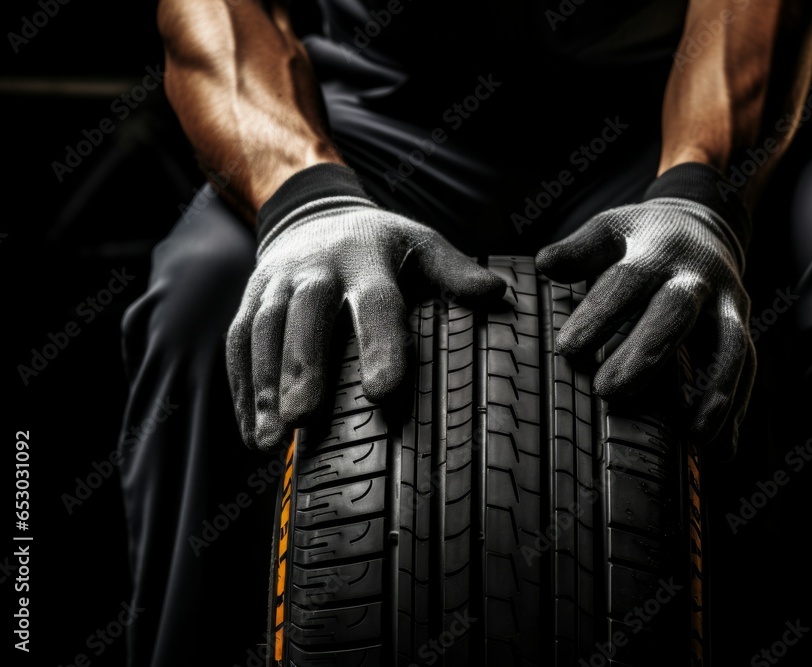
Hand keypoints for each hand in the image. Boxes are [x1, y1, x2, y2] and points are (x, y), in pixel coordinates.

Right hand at [227, 169, 504, 450]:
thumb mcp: (420, 245)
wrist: (314, 213)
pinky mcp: (249, 301)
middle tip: (304, 419)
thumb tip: (497, 293)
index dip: (380, 346)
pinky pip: (239, 344)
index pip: (376, 304)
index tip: (384, 392)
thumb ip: (453, 272)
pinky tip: (251, 433)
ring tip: (269, 441)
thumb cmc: (380, 244)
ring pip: (262, 333)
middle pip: (304, 317)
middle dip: (301, 367)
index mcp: (365, 259)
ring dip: (263, 387)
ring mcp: (276, 284)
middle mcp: (315, 269)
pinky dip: (242, 390)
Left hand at [536, 174, 754, 453]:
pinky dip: (736, 409)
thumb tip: (545, 264)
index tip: (568, 349)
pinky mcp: (742, 325)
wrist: (703, 223)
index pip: (626, 281)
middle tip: (608, 393)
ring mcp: (727, 301)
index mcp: (657, 249)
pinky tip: (721, 450)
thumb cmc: (641, 237)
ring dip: (715, 391)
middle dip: (646, 353)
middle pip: (676, 313)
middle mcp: (696, 275)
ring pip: (730, 345)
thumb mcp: (610, 230)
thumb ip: (579, 251)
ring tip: (694, 435)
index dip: (599, 314)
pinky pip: (746, 368)